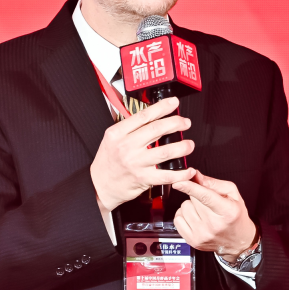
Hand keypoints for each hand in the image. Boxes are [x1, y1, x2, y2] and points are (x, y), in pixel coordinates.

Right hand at [90, 96, 195, 212]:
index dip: (162, 107)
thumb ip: (129, 128)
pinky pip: (166, 175)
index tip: (173, 103)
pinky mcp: (143, 178)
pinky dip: (181, 173)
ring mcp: (136, 163)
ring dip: (182, 147)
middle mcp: (127, 146)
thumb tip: (151, 116)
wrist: (99, 186)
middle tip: (185, 123)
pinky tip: (188, 170)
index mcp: (118, 133)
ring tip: (189, 145)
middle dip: (176, 123)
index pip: (144, 116)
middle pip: (157, 130)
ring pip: (165, 152)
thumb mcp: (112, 139)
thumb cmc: (107, 162)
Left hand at [171, 171, 256, 261]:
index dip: (191, 187)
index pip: (205, 197)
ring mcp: (202, 235)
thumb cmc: (235, 216)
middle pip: (193, 200)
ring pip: (184, 208)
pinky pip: (178, 220)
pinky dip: (184, 216)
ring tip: (203, 212)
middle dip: (197, 196)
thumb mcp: (232, 195)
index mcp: (227, 211)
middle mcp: (214, 225)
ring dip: (191, 206)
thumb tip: (196, 176)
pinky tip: (195, 218)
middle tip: (207, 203)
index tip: (179, 182)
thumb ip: (213, 183)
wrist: (237, 241)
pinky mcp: (193, 241)